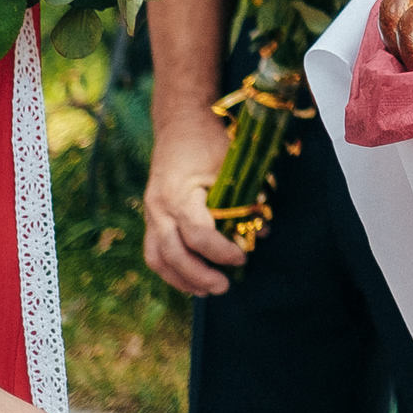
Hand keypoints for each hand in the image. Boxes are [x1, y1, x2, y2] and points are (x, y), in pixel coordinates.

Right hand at [141, 111, 246, 295]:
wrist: (180, 121)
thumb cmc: (209, 140)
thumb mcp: (232, 164)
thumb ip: (246, 199)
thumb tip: (261, 233)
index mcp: (178, 193)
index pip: (198, 233)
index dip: (221, 250)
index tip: (242, 258)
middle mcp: (159, 207)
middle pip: (173, 253)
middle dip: (199, 275)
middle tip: (225, 287)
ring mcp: (151, 213)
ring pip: (157, 258)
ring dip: (181, 279)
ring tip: (206, 291)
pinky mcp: (152, 217)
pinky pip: (155, 251)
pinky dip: (171, 269)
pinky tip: (190, 279)